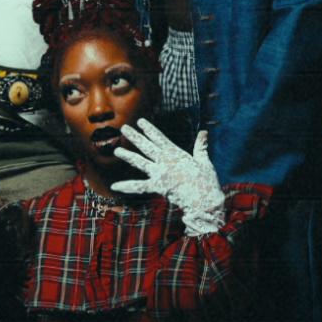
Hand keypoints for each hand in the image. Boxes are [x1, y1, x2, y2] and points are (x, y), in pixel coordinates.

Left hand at [112, 120, 224, 236]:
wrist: (204, 200)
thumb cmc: (207, 182)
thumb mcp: (204, 162)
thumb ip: (201, 146)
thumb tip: (204, 132)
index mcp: (176, 154)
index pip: (160, 138)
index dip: (149, 129)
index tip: (140, 121)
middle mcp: (166, 161)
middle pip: (147, 146)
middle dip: (134, 136)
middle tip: (123, 128)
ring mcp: (160, 173)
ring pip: (140, 162)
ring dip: (127, 156)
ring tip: (116, 150)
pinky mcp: (157, 186)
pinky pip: (139, 186)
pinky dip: (126, 186)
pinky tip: (114, 186)